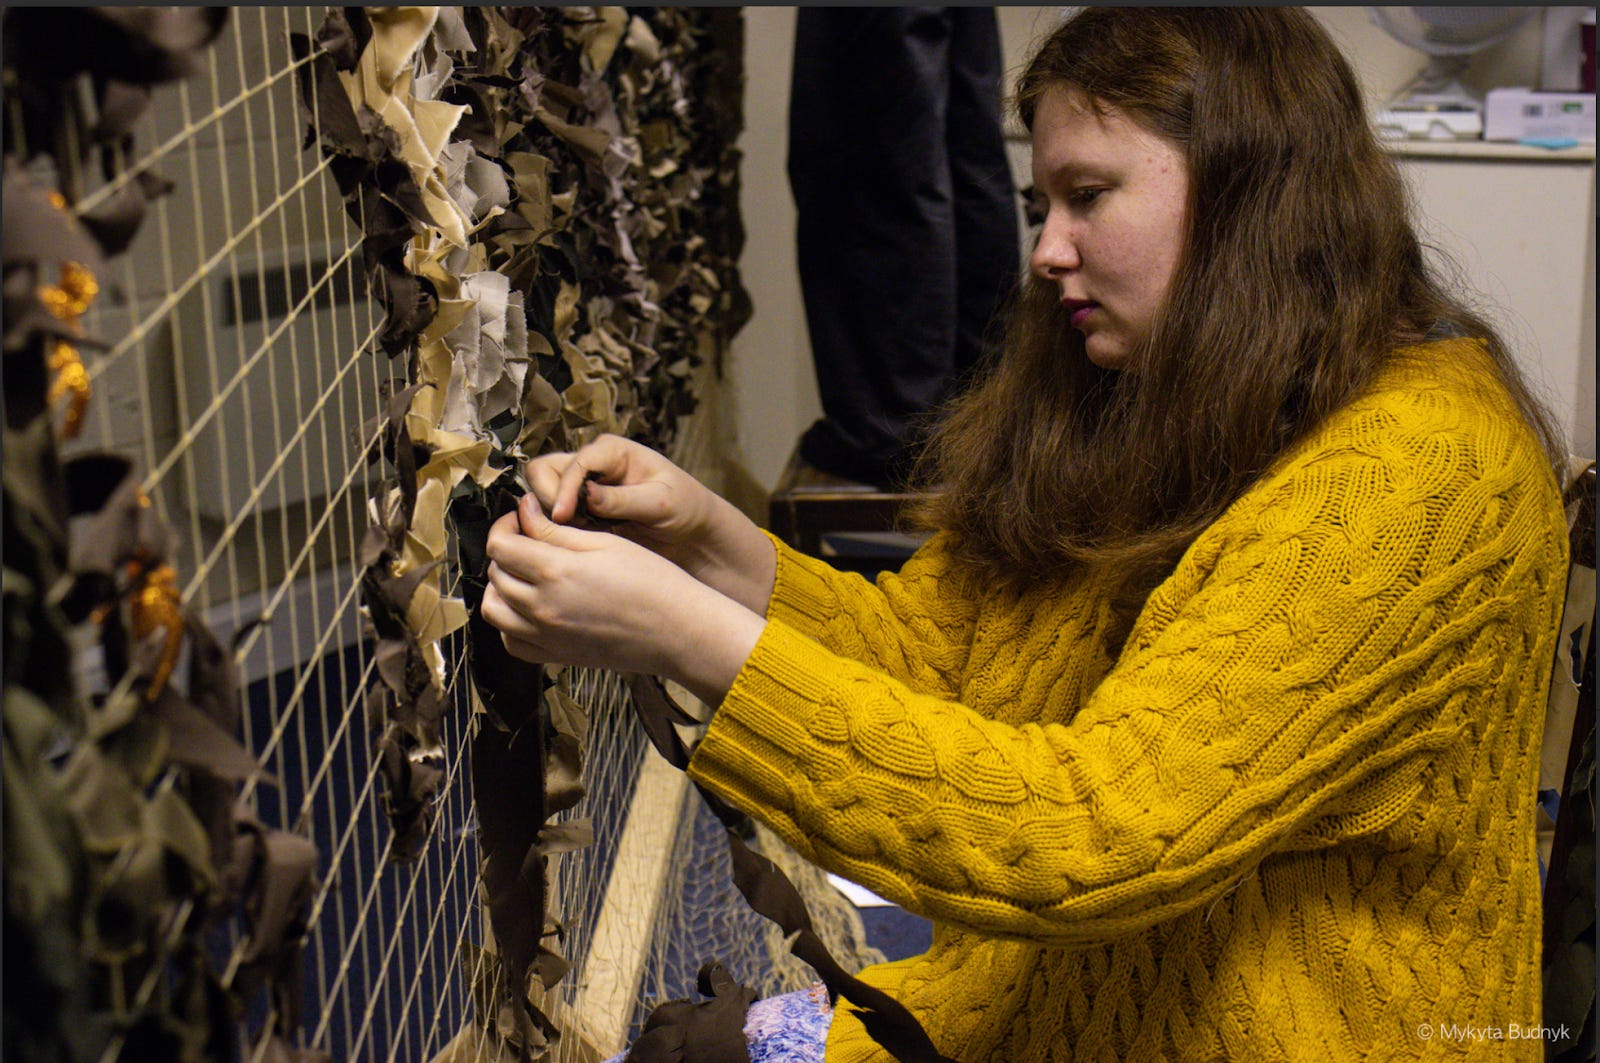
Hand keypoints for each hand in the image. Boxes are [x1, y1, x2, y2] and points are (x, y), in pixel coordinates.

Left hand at [482, 493, 764, 704]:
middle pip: (495, 574)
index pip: (500, 544)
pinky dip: (510, 623)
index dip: (505, 525)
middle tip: (529, 540)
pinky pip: (511, 642)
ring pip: (494, 610)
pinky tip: (530, 608)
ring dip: (501, 587)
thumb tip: (523, 511)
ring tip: (526, 574)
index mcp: (554, 571)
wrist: (676, 631)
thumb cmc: (652, 582)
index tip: (521, 518)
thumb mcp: (604, 543)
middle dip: (505, 551)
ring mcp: (545, 636)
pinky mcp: (554, 656)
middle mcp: (541, 607)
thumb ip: (556, 530)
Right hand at [524, 434, 776, 615]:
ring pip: (542, 492)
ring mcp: (581, 487)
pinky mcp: (578, 511)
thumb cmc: (684, 507)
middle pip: (545, 471)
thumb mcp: (659, 502)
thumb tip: (586, 495)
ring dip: (550, 515)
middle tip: (568, 526)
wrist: (691, 533)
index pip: (575, 462)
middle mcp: (592, 463)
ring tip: (577, 535)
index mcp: (612, 450)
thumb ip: (622, 499)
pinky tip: (579, 543)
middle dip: (549, 498)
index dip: (565, 488)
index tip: (564, 516)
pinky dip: (557, 529)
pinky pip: (552, 516)